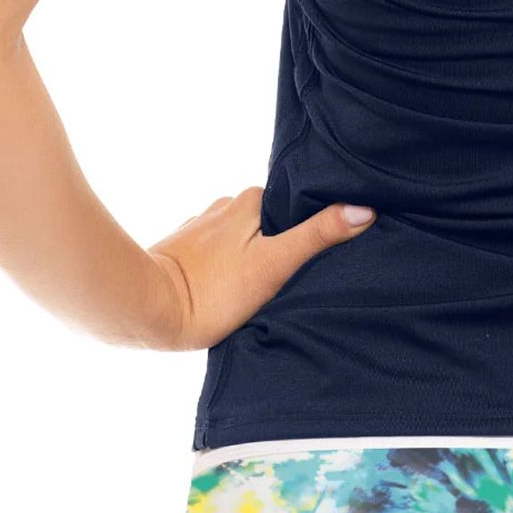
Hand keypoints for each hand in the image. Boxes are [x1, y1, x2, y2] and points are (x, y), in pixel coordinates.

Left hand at [140, 186, 376, 350]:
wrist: (148, 312)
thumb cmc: (214, 290)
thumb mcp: (275, 264)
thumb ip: (317, 236)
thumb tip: (364, 208)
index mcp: (250, 199)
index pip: (295, 205)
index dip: (311, 226)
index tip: (320, 253)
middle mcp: (224, 205)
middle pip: (269, 222)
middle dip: (281, 243)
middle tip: (294, 275)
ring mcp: (201, 227)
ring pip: (243, 238)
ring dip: (254, 255)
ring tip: (262, 285)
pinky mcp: (184, 251)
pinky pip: (220, 254)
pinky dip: (230, 266)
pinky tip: (233, 287)